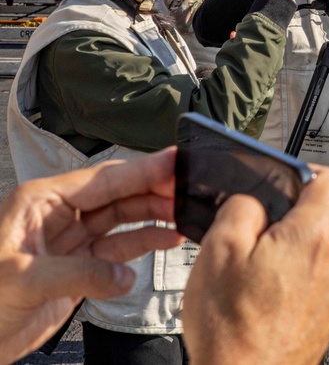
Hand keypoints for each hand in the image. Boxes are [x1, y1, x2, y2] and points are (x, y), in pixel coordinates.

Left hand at [0, 150, 184, 362]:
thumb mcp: (25, 279)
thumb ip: (81, 273)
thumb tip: (124, 275)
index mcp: (41, 202)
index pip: (103, 179)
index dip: (143, 170)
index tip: (177, 163)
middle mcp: (59, 214)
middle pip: (119, 193)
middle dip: (155, 191)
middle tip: (190, 190)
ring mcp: (72, 240)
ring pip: (124, 218)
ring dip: (155, 216)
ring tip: (186, 214)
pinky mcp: (81, 266)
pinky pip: (121, 248)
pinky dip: (146, 243)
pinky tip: (168, 240)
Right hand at [183, 166, 328, 364]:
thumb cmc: (233, 330)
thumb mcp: (218, 250)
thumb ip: (241, 208)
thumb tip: (253, 199)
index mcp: (313, 238)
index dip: (310, 173)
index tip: (290, 181)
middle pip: (325, 218)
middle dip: (292, 221)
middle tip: (258, 237)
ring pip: (321, 252)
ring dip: (294, 253)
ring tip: (257, 273)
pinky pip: (319, 283)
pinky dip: (297, 282)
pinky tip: (267, 298)